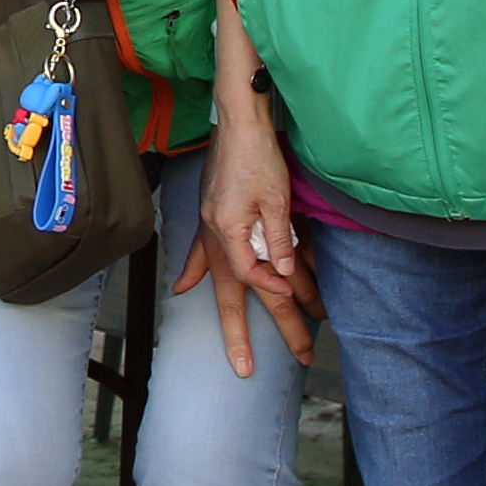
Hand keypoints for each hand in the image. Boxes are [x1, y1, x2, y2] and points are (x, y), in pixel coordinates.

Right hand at [177, 110, 319, 377]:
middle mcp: (214, 234)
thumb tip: (287, 272)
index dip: (280, 290)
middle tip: (261, 366)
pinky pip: (199, 252)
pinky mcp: (210, 215)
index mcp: (230, 230)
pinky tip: (183, 289)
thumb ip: (282, 237)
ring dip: (230, 317)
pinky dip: (192, 271)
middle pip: (235, 294)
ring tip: (238, 353)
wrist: (239, 119)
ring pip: (218, 281)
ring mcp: (208, 226)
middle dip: (248, 334)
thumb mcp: (278, 196)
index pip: (256, 276)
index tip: (302, 301)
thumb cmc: (258, 153)